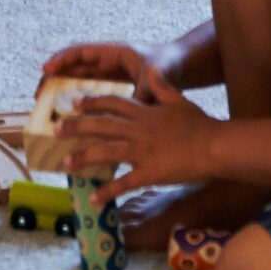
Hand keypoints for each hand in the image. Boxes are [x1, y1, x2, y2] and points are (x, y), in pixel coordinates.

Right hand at [42, 41, 173, 103]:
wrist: (180, 68)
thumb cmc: (168, 65)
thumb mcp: (155, 77)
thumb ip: (143, 92)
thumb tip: (132, 109)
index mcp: (114, 52)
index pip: (82, 51)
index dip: (62, 59)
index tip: (46, 69)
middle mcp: (107, 61)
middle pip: (74, 65)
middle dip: (54, 77)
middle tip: (38, 95)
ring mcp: (108, 74)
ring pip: (78, 79)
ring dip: (61, 90)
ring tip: (46, 108)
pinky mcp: (112, 87)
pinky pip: (89, 91)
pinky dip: (76, 100)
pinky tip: (69, 118)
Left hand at [59, 71, 220, 201]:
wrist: (214, 145)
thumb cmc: (200, 123)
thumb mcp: (179, 100)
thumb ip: (163, 87)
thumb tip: (153, 71)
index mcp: (145, 111)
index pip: (113, 104)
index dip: (92, 103)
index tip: (75, 103)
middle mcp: (138, 129)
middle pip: (101, 125)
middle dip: (76, 127)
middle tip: (56, 129)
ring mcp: (142, 151)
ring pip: (106, 152)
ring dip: (84, 157)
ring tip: (66, 164)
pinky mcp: (149, 172)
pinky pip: (124, 183)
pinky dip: (107, 191)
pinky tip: (93, 198)